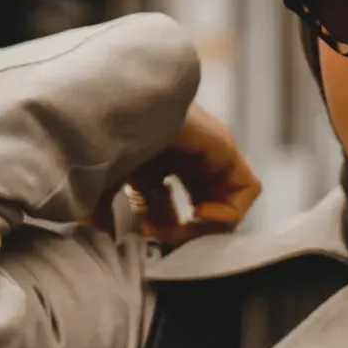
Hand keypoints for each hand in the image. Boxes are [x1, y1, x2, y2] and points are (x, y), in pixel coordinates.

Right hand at [91, 102, 261, 245]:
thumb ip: (105, 212)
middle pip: (205, 209)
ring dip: (205, 228)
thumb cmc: (99, 140)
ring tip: (180, 230)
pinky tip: (197, 212)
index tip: (146, 235)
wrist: (109, 109)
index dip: (163, 230)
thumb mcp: (104, 184)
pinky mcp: (226, 145)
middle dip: (186, 233)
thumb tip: (106, 238)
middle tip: (166, 239)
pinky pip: (248, 190)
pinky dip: (229, 213)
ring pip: (229, 203)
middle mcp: (190, 157)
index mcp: (161, 163)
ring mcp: (210, 150)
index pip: (175, 208)